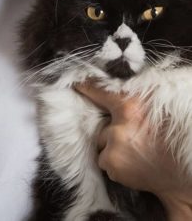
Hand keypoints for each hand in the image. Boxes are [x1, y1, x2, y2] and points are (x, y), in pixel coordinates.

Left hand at [75, 83, 191, 220]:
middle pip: (103, 126)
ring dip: (113, 148)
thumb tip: (113, 94)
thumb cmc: (172, 138)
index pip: (101, 92)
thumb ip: (134, 103)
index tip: (76, 83)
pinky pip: (105, 160)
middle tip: (134, 138)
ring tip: (137, 152)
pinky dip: (115, 163)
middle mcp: (119, 126)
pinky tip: (134, 164)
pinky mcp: (111, 164)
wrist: (184, 174)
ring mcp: (113, 147)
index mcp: (132, 107)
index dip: (88, 87)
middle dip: (113, 132)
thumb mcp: (155, 111)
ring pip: (102, 144)